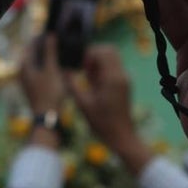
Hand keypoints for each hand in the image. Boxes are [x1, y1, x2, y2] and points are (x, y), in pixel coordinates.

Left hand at [20, 34, 64, 113]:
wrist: (47, 116)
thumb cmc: (49, 92)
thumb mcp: (51, 69)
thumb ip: (50, 51)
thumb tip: (50, 35)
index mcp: (24, 65)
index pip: (30, 44)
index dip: (41, 37)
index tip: (52, 32)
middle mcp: (23, 71)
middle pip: (33, 53)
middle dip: (44, 46)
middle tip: (57, 40)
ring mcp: (27, 80)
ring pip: (37, 62)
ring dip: (47, 56)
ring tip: (60, 51)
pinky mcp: (34, 86)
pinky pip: (40, 70)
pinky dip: (47, 66)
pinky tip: (58, 66)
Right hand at [67, 45, 150, 173]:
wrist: (122, 137)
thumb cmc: (101, 123)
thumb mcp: (83, 104)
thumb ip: (72, 84)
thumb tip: (63, 69)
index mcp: (112, 78)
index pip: (103, 52)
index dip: (89, 54)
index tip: (80, 66)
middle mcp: (121, 75)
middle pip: (110, 50)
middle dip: (94, 55)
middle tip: (84, 69)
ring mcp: (124, 79)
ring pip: (112, 58)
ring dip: (98, 62)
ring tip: (88, 78)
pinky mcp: (124, 84)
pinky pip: (114, 68)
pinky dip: (103, 70)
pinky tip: (94, 85)